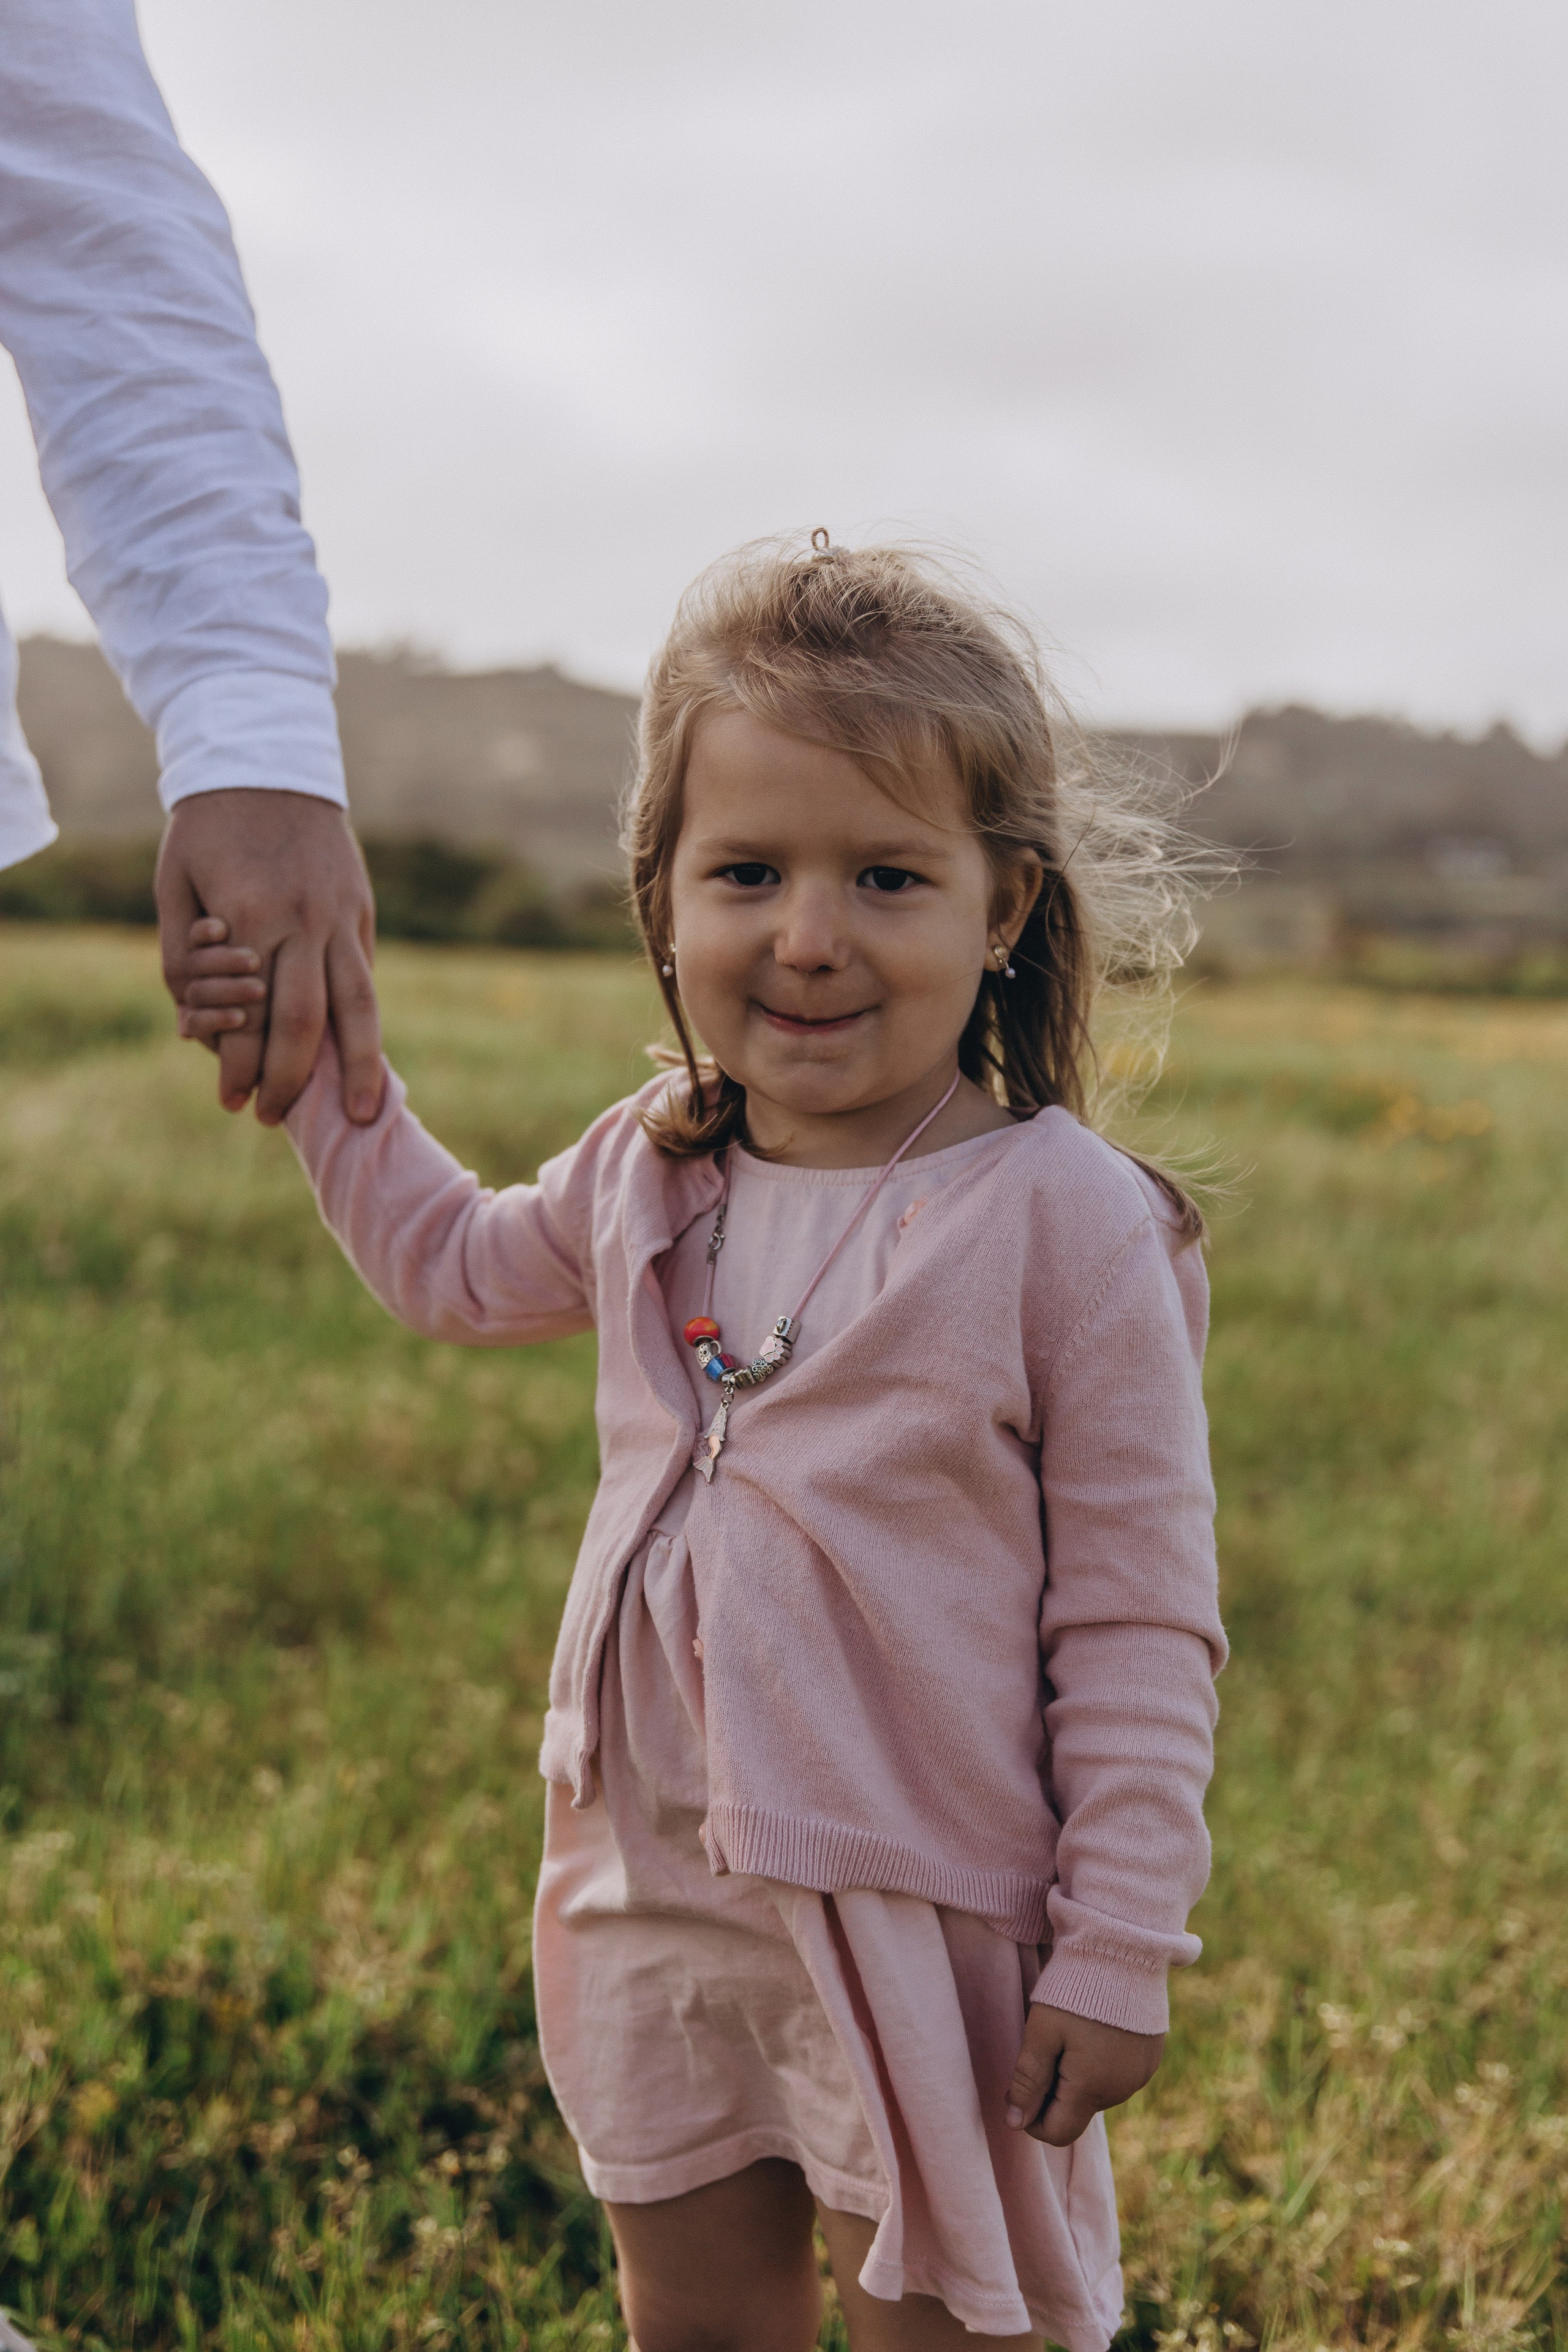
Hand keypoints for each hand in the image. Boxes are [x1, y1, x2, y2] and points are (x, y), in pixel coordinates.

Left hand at [156, 788, 381, 1126]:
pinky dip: (360, 1020)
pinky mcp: (360, 911)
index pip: (248, 1014)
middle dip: (291, 1081)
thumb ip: (181, 958)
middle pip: (304, 1022)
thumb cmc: (207, 828)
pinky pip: (362, 976)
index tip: (232, 1103)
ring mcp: (340, 917)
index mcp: (249, 916)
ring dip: (360, 1066)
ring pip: (358, 1006)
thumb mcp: (174, 886)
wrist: (268, 762)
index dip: (239, 1067)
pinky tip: (357, 1055)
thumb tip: (199, 1026)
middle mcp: (303, 922)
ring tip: (365, 1113)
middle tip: (277, 1120)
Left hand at [1006, 2003, 1163, 2146]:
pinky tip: (1094, 2028)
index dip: (1031, 2118)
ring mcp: (1140, 2075)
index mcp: (1092, 2089)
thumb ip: (1028, 2081)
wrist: (1123, 1949)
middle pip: (1077, 2111)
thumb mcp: (1042, 2031)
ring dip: (1077, 2077)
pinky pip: (1118, 2075)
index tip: (1019, 2086)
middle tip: (1044, 2046)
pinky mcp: (1150, 2057)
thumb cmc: (1076, 1989)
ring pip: (1097, 2093)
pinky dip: (1100, 2063)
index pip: (1058, 2133)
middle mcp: (1121, 2090)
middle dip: (1054, 2091)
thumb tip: (1014, 2123)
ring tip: (1071, 2031)